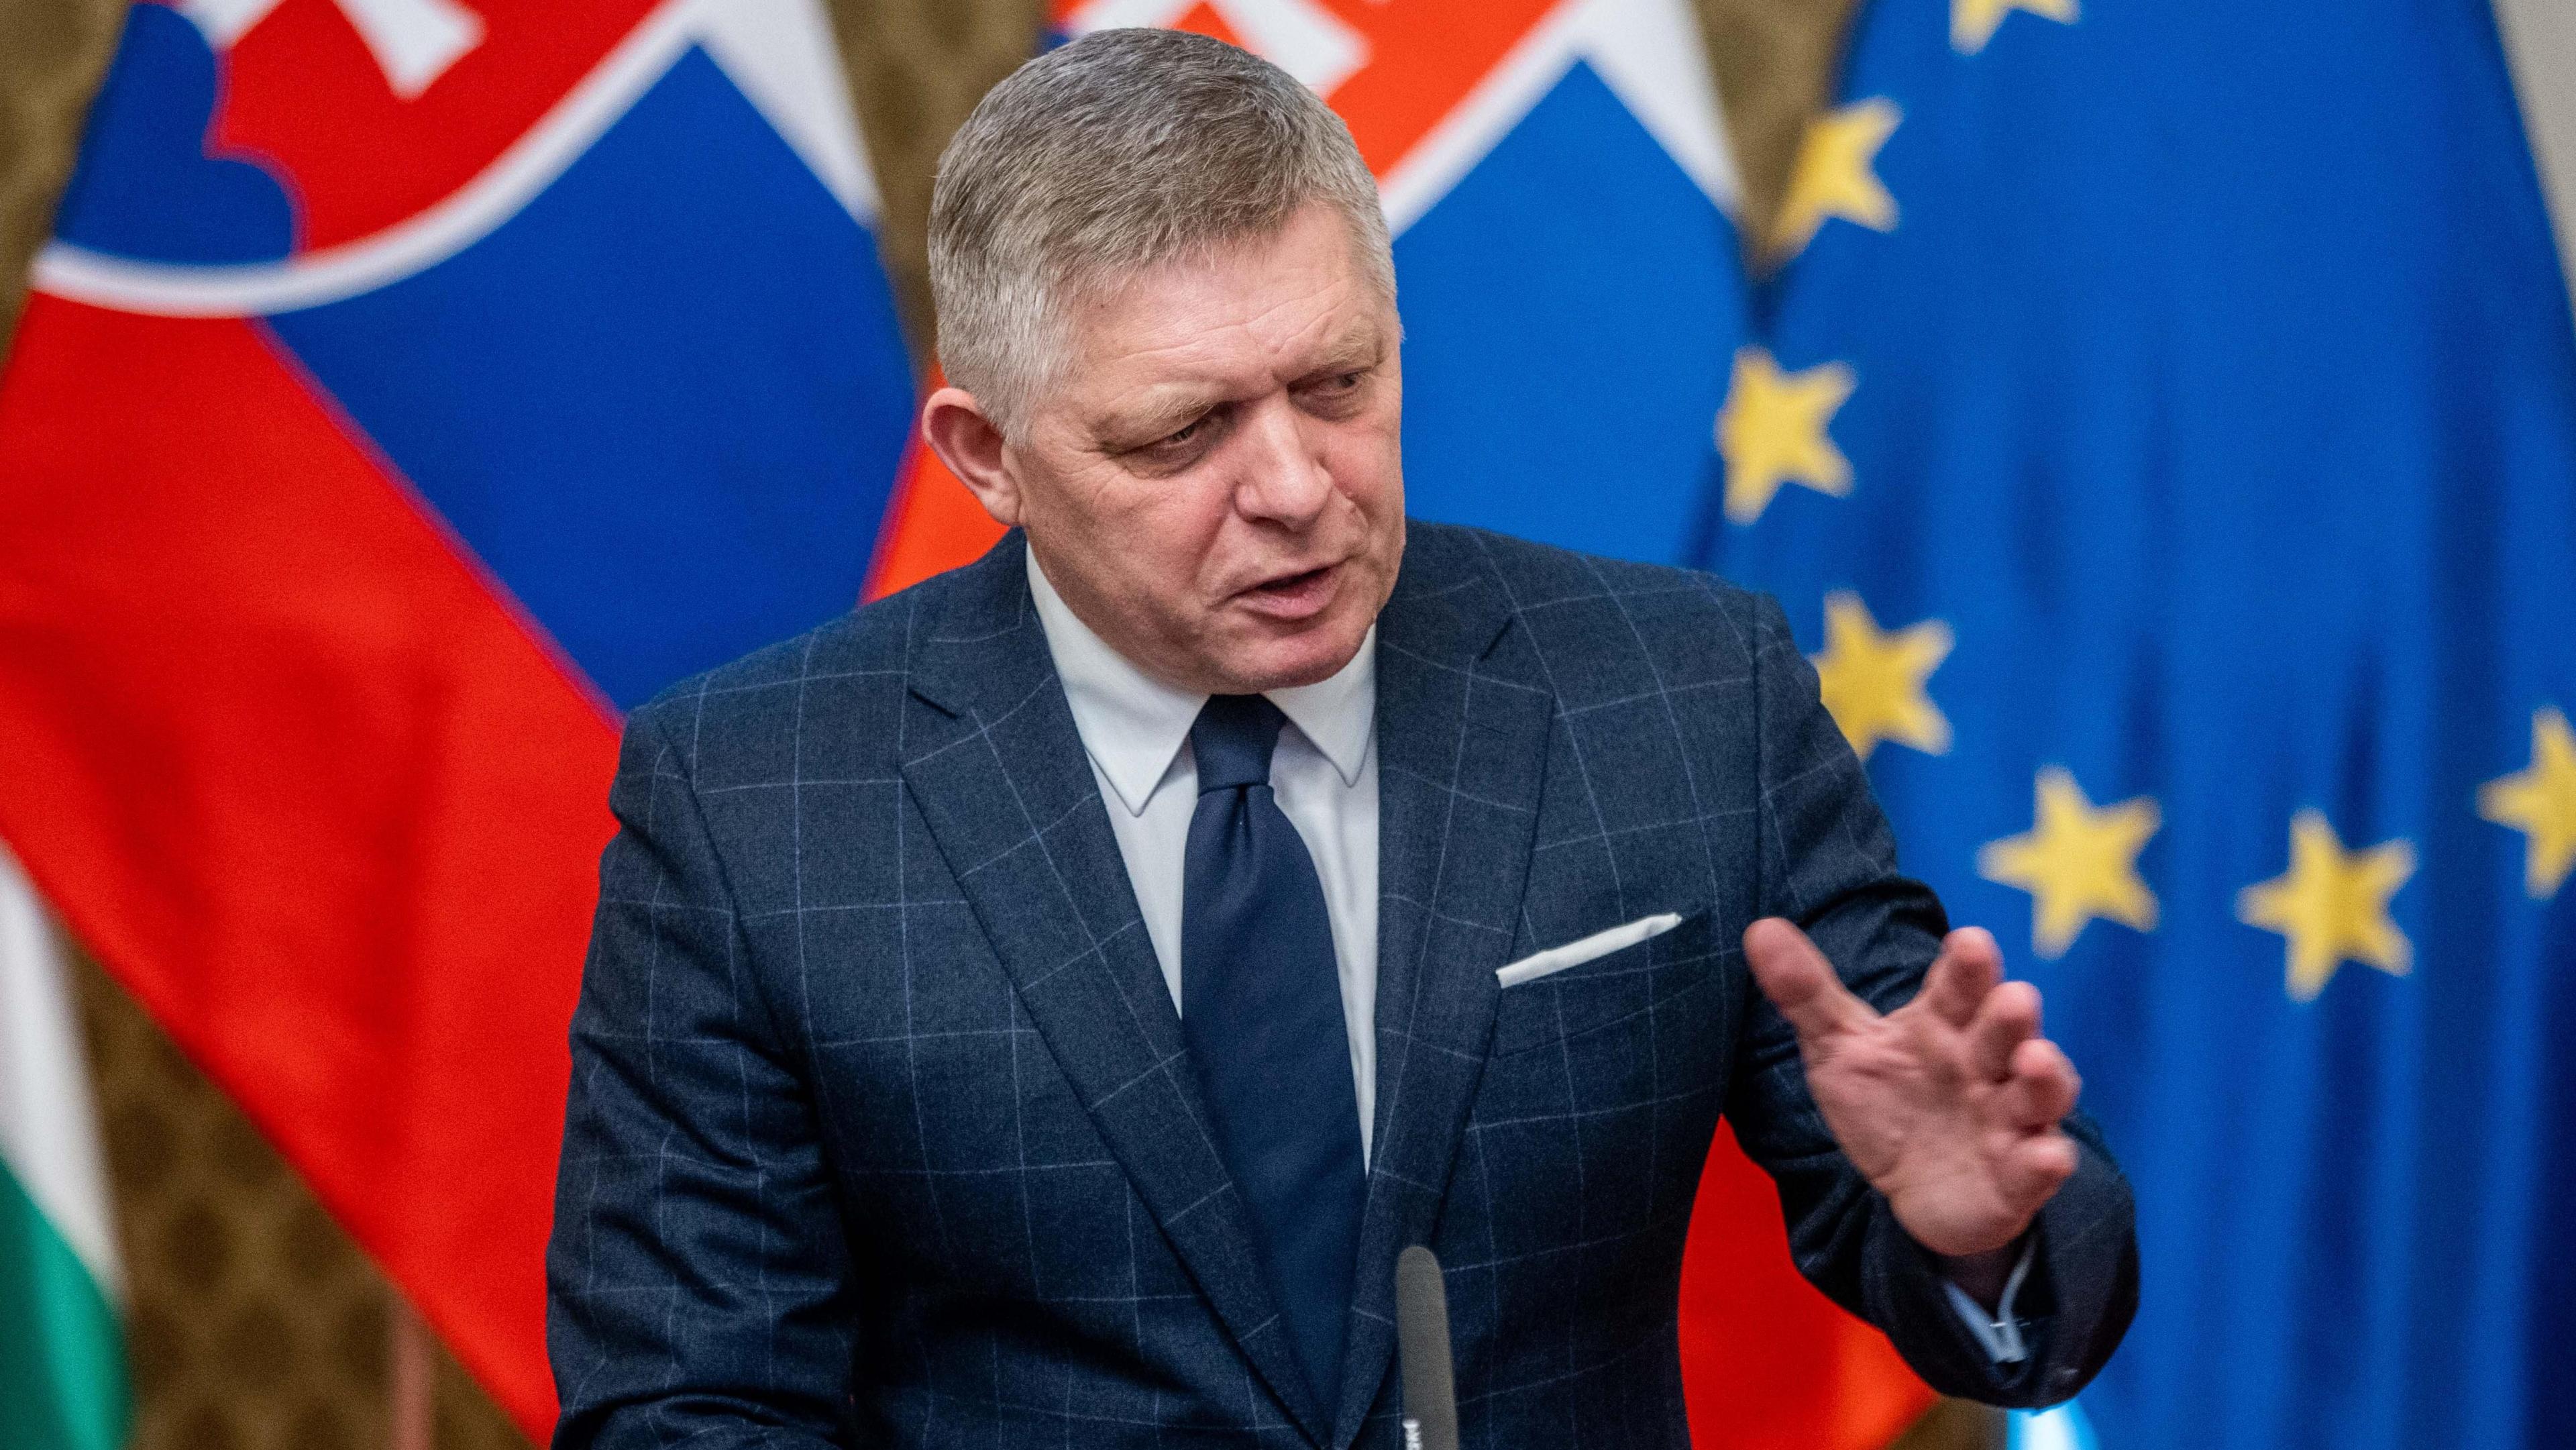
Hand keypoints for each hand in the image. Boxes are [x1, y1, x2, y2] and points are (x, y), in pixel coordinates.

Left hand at [1742, 918, 2080, 1260]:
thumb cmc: (1886, 1101)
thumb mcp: (1840, 1047)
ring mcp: (2009, 1120)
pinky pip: (2040, 1167)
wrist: (1911, 1188)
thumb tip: (1759, 929)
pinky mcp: (2018, 1176)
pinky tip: (2048, 1156)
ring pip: (2039, 1093)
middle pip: (2004, 1033)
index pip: (1959, 987)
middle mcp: (1986, 1065)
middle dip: (2011, 1016)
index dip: (1968, 966)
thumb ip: (1806, 992)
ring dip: (2044, 1077)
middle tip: (2014, 998)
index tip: (1969, 943)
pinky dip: (2046, 1161)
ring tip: (2035, 1062)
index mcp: (1944, 1025)